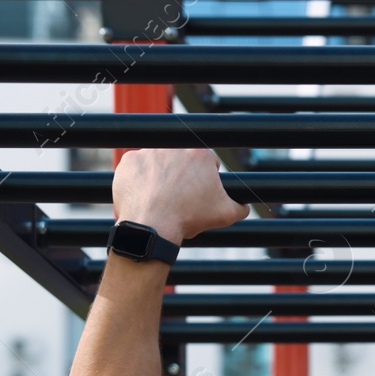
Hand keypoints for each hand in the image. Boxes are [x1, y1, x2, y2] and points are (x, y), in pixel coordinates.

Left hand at [112, 148, 248, 244]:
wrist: (152, 227)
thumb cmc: (188, 218)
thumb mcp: (224, 215)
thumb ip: (240, 207)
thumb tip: (244, 206)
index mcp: (200, 155)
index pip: (207, 163)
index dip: (205, 180)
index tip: (198, 193)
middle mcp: (174, 148)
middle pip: (181, 161)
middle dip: (181, 176)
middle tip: (179, 197)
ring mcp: (149, 152)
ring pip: (158, 163)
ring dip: (160, 176)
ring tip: (160, 198)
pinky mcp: (129, 161)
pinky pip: (136, 168)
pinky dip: (139, 180)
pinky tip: (145, 195)